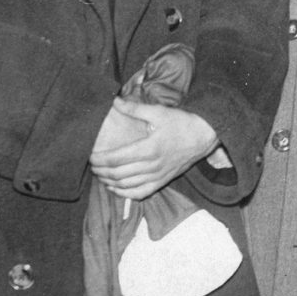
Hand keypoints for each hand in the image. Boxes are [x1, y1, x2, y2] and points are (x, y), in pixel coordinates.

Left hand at [89, 99, 219, 199]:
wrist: (206, 135)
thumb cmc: (183, 122)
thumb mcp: (160, 112)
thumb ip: (135, 109)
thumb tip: (115, 102)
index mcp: (150, 148)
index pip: (116, 159)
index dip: (99, 159)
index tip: (90, 155)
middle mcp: (152, 165)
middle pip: (117, 174)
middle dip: (100, 170)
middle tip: (92, 164)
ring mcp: (158, 175)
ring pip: (126, 185)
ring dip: (109, 181)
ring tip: (100, 174)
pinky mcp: (163, 181)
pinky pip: (139, 193)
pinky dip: (124, 193)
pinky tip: (115, 187)